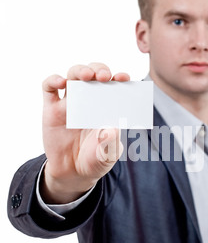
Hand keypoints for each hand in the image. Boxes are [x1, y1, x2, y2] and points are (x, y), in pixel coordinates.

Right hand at [41, 62, 129, 203]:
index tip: (124, 78)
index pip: (114, 85)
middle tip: (104, 76)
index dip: (119, 78)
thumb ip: (111, 143)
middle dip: (100, 69)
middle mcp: (90, 100)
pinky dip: (53, 80)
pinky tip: (60, 82)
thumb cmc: (95, 160)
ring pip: (73, 75)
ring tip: (87, 76)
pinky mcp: (52, 109)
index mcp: (107, 106)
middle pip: (93, 73)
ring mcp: (70, 103)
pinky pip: (49, 88)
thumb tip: (111, 129)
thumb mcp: (108, 155)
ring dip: (80, 70)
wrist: (73, 173)